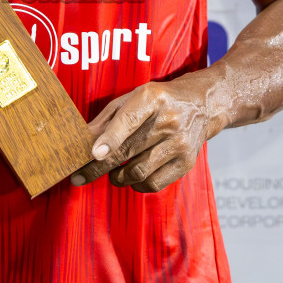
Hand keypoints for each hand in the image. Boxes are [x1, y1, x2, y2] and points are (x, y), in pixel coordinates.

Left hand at [70, 79, 214, 192]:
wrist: (203, 105)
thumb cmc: (160, 101)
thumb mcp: (134, 98)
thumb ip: (108, 118)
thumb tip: (84, 139)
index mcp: (153, 98)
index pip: (129, 120)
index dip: (110, 139)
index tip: (93, 154)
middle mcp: (169, 120)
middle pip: (128, 150)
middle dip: (99, 167)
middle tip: (79, 177)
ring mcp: (180, 143)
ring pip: (139, 171)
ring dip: (118, 177)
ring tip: (112, 173)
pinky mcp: (186, 162)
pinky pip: (154, 183)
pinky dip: (137, 185)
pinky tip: (132, 177)